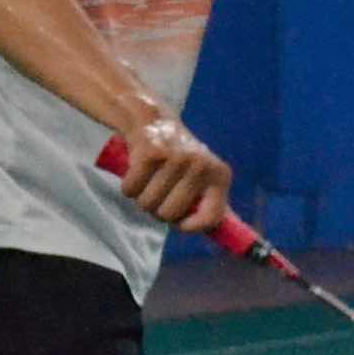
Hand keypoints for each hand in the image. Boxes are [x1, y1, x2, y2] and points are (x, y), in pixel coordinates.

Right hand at [116, 117, 232, 231]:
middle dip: (157, 210)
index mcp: (218, 175)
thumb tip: (225, 236)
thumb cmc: (179, 155)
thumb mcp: (203, 175)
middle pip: (169, 215)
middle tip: (158, 194)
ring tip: (148, 182)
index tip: (179, 223)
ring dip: (141, 199)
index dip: (191, 227)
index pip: (211, 217)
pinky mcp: (150, 153)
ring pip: (147, 204)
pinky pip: (131, 190)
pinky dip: (128, 187)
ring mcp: (176, 159)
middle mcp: (201, 166)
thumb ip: (211, 203)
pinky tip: (136, 173)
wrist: (153, 118)